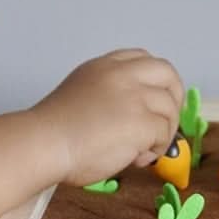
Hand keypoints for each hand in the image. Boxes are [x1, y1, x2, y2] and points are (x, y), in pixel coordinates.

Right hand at [32, 49, 183, 186]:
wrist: (44, 144)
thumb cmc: (52, 132)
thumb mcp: (80, 93)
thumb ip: (106, 95)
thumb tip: (129, 116)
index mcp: (104, 67)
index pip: (141, 59)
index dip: (154, 82)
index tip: (151, 102)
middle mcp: (122, 75)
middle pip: (166, 73)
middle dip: (173, 98)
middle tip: (164, 123)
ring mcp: (134, 96)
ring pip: (169, 109)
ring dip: (162, 133)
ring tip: (140, 151)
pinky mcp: (142, 121)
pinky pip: (164, 134)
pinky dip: (156, 150)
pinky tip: (135, 159)